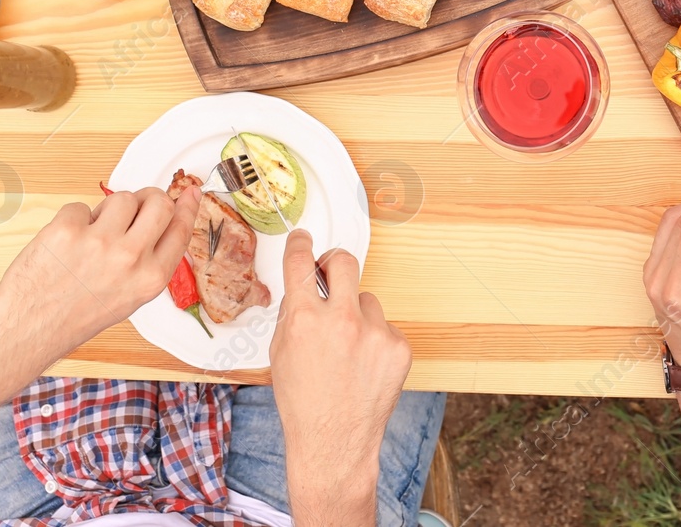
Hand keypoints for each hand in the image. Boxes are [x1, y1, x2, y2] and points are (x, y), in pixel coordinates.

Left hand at [0, 186, 198, 368]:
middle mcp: (131, 259)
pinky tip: (66, 244)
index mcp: (150, 279)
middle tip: (135, 206)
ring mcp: (99, 242)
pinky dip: (73, 220)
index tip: (189, 193)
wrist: (27, 331)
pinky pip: (81, 207)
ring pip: (122, 198)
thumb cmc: (74, 318)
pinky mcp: (67, 230)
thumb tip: (161, 221)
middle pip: (158, 202)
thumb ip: (148, 261)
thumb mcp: (128, 297)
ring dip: (109, 210)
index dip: (187, 207)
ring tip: (92, 234)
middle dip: (149, 198)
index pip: (180, 229)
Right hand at [270, 232, 410, 507]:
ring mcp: (375, 332)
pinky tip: (364, 366)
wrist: (334, 443)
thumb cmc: (302, 402)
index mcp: (304, 320)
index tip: (303, 238)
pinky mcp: (399, 346)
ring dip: (357, 315)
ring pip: (367, 300)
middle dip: (334, 262)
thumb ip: (293, 314)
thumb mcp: (281, 353)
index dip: (300, 244)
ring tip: (347, 351)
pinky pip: (384, 327)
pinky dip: (375, 340)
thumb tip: (304, 284)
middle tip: (331, 272)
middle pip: (344, 262)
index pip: (300, 262)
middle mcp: (342, 320)